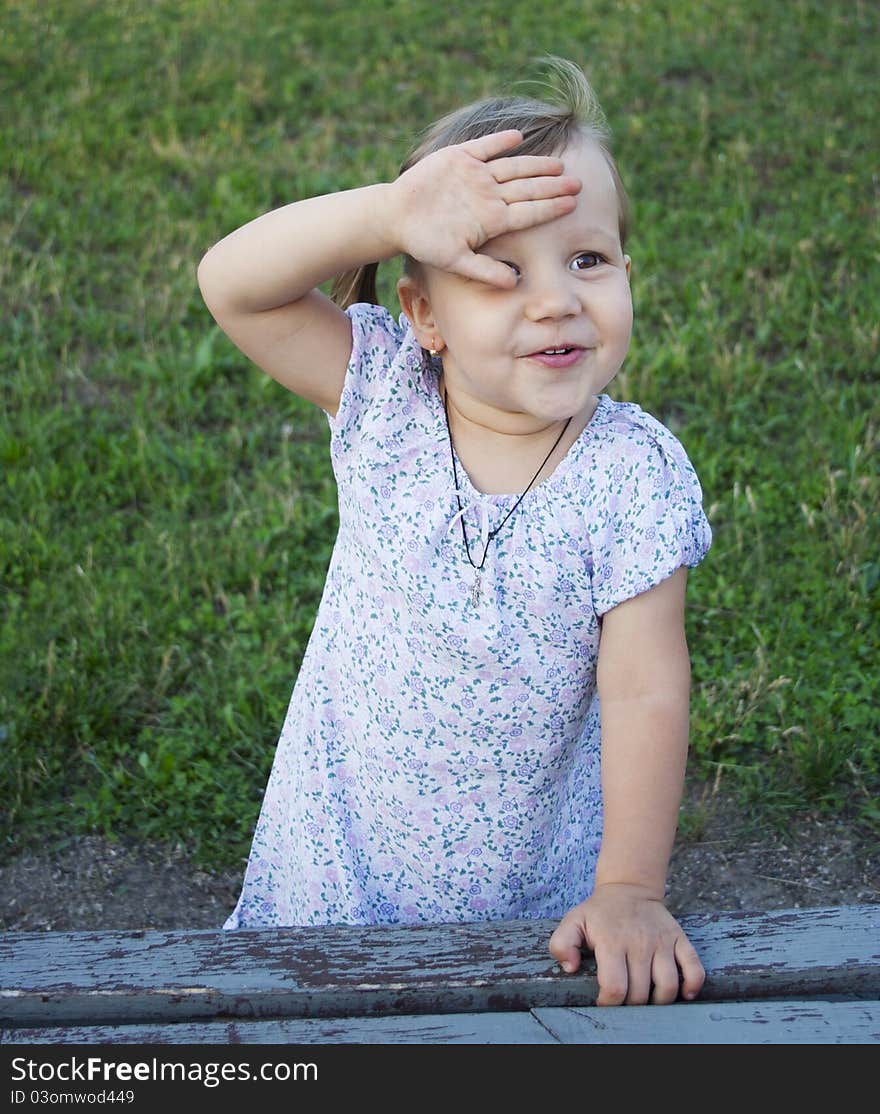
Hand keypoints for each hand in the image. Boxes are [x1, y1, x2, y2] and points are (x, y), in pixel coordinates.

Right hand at [386, 130, 581, 285]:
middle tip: (578, 183)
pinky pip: (485, 146)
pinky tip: (519, 137)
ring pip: (513, 167)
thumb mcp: (455, 261)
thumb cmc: (425, 243)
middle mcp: (489, 195)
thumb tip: (512, 284)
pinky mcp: (459, 158)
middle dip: (553, 186)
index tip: (572, 205)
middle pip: (527, 188)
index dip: (551, 207)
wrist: (397, 218)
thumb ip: (484, 271)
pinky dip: (501, 141)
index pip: (529, 212)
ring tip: (559, 164)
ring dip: (536, 164)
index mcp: (492, 219)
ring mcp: (476, 175)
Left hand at [548, 883, 705, 1005]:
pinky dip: (692, 985)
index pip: (615, 988)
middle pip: (640, 993)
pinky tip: (683, 993)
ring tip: (648, 1000)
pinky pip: (694, 968)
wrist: (628, 888)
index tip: (605, 1003)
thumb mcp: (573, 921)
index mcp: (612, 941)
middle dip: (631, 1005)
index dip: (609, 1004)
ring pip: (668, 987)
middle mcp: (640, 943)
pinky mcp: (680, 939)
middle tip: (625, 1001)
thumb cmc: (599, 912)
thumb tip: (570, 968)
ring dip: (658, 1002)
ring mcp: (662, 941)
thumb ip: (562, 944)